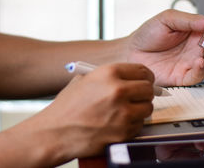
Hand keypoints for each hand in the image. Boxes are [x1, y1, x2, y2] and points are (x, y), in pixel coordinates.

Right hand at [10, 63, 154, 164]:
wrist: (55, 133)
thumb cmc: (68, 107)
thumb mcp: (85, 80)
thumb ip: (110, 76)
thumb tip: (132, 77)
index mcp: (109, 73)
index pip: (142, 70)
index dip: (145, 76)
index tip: (145, 80)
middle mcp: (118, 91)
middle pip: (148, 89)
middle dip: (144, 93)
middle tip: (137, 96)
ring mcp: (122, 113)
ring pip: (147, 108)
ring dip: (140, 109)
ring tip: (124, 111)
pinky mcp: (123, 132)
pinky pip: (139, 125)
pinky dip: (133, 124)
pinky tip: (118, 123)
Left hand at [126, 9, 203, 85]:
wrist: (130, 52)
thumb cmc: (148, 34)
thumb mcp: (168, 19)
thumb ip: (188, 20)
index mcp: (196, 33)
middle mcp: (197, 49)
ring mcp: (191, 63)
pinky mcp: (184, 77)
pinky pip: (198, 76)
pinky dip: (202, 70)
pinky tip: (199, 62)